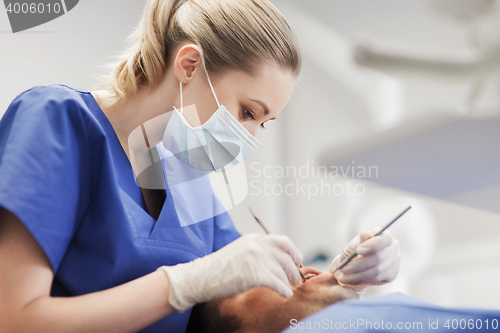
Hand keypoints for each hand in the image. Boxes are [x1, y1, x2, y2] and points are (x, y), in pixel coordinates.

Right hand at [159, 233, 302, 311]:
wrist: (201, 277)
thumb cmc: (219, 268)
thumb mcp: (240, 251)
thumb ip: (257, 251)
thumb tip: (278, 261)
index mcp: (254, 239)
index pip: (283, 241)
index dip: (294, 252)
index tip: (298, 260)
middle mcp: (256, 245)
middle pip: (285, 258)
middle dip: (293, 270)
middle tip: (296, 279)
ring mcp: (254, 258)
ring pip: (281, 272)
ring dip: (287, 282)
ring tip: (288, 288)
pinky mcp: (252, 274)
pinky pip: (276, 283)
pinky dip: (283, 290)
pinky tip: (285, 294)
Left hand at [329, 228, 400, 294]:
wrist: (360, 262)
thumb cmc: (358, 249)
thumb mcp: (356, 243)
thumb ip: (360, 240)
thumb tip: (365, 234)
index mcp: (385, 236)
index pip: (384, 239)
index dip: (372, 245)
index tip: (358, 250)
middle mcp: (393, 248)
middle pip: (378, 257)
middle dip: (358, 265)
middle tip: (343, 269)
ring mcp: (394, 262)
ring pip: (376, 271)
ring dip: (357, 275)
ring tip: (343, 277)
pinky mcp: (392, 274)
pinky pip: (376, 279)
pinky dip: (361, 280)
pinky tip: (351, 280)